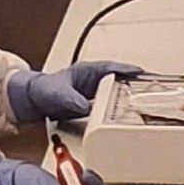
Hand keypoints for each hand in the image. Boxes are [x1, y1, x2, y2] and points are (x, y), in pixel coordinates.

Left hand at [6, 61, 139, 124]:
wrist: (32, 101)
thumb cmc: (42, 90)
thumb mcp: (58, 93)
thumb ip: (72, 100)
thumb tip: (86, 107)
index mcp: (88, 70)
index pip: (114, 68)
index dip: (129, 71)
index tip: (143, 74)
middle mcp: (94, 80)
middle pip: (121, 81)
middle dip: (136, 85)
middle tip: (152, 91)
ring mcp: (95, 91)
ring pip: (117, 93)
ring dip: (129, 98)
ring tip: (144, 104)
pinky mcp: (93, 104)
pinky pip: (110, 105)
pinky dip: (119, 109)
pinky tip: (126, 116)